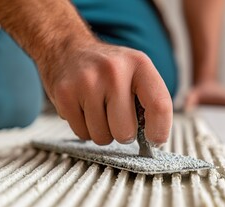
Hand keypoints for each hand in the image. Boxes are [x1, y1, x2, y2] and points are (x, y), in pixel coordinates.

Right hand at [37, 40, 172, 144]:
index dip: (159, 131)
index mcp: (139, 64)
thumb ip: (150, 101)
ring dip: (103, 131)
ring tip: (99, 109)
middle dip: (123, 133)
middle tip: (117, 116)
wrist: (69, 49)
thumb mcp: (137, 72)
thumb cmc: (109, 68)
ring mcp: (87, 82)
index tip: (154, 139)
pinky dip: (85, 128)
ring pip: (102, 137)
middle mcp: (114, 70)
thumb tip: (155, 139)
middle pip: (126, 131)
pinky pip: (82, 134)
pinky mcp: (65, 94)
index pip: (159, 106)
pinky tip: (84, 108)